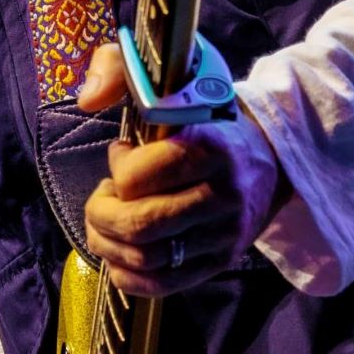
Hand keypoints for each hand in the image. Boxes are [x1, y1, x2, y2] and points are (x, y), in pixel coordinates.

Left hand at [76, 41, 282, 295]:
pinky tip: (119, 251)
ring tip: (108, 221)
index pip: (143, 174)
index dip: (118, 168)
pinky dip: (126, 275)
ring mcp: (223, 235)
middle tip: (101, 198)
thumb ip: (117, 67)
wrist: (265, 157)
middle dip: (101, 214)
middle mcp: (223, 195)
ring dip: (107, 244)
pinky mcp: (218, 262)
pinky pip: (160, 286)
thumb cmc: (203, 116)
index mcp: (211, 146)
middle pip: (141, 224)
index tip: (121, 155)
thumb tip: (87, 99)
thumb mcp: (167, 75)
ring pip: (146, 259)